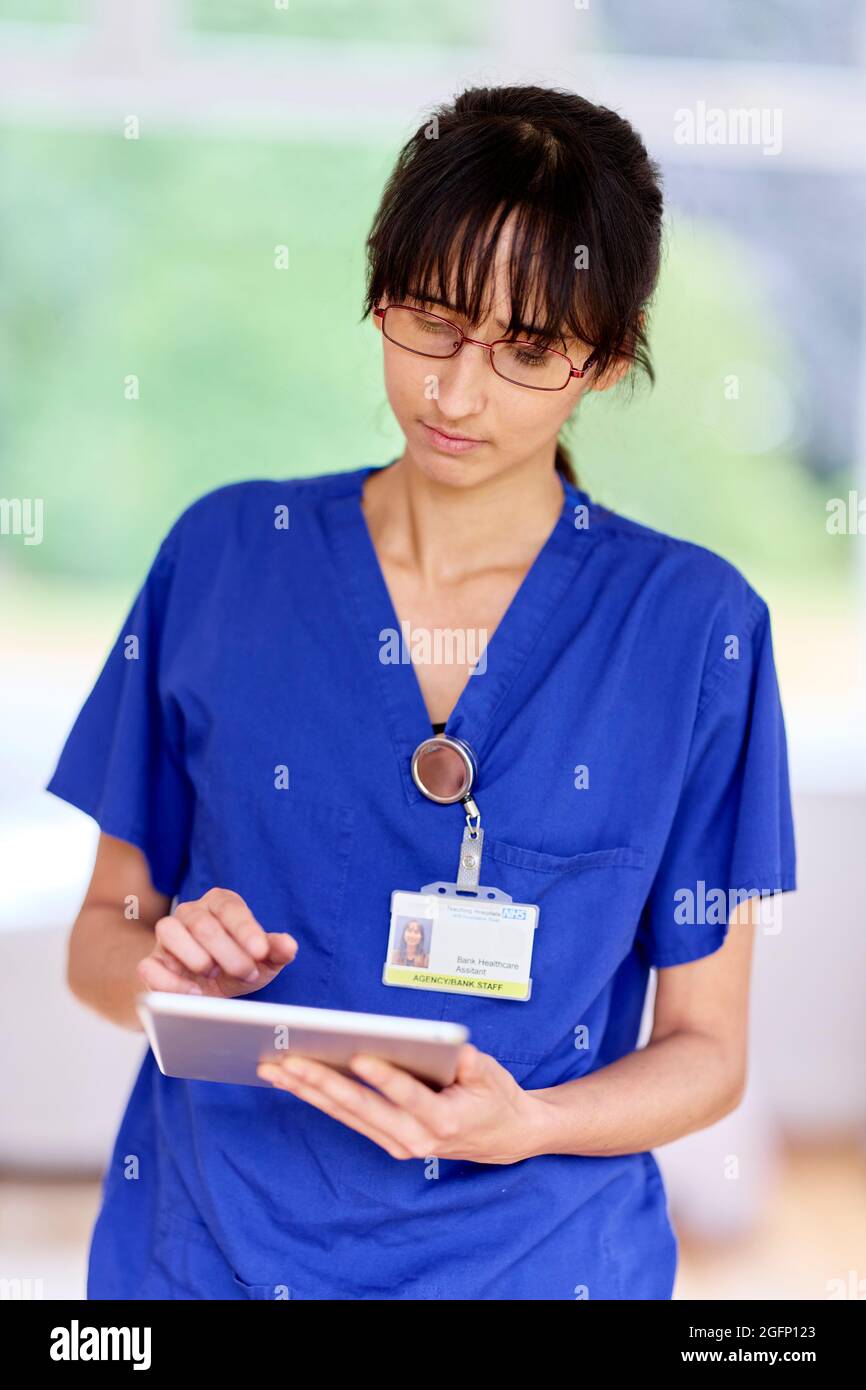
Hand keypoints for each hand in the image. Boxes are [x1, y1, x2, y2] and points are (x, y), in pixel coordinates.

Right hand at [137, 887, 297, 998]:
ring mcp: (167, 936)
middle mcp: (190, 913)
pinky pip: (148, 966)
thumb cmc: (235, 966)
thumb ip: (277, 951)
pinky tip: (194, 993)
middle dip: (229, 952)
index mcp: (219, 903)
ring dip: (196, 957)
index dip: (246, 929)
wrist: (202, 990)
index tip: (260, 951)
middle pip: (203, 924)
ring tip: (215, 975)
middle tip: (247, 973)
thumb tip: (289, 946)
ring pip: (169, 931)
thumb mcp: (261, 961)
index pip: (230, 907)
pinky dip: (170, 982)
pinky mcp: (150, 962)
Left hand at [256, 1043, 547, 1164]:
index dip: (383, 1076)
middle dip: (321, 1082)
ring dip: (308, 1091)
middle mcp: (415, 1139)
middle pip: (361, 1108)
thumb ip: (471, 1066)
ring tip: (275, 1068)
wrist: (505, 1138)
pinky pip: (348, 1118)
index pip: (408, 1095)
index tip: (357, 1056)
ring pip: (345, 1115)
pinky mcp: (388, 1140)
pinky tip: (294, 1081)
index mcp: (444, 1121)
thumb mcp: (493, 1076)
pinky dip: (320, 1098)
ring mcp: (399, 1143)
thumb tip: (450, 1051)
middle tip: (288, 1060)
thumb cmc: (496, 1098)